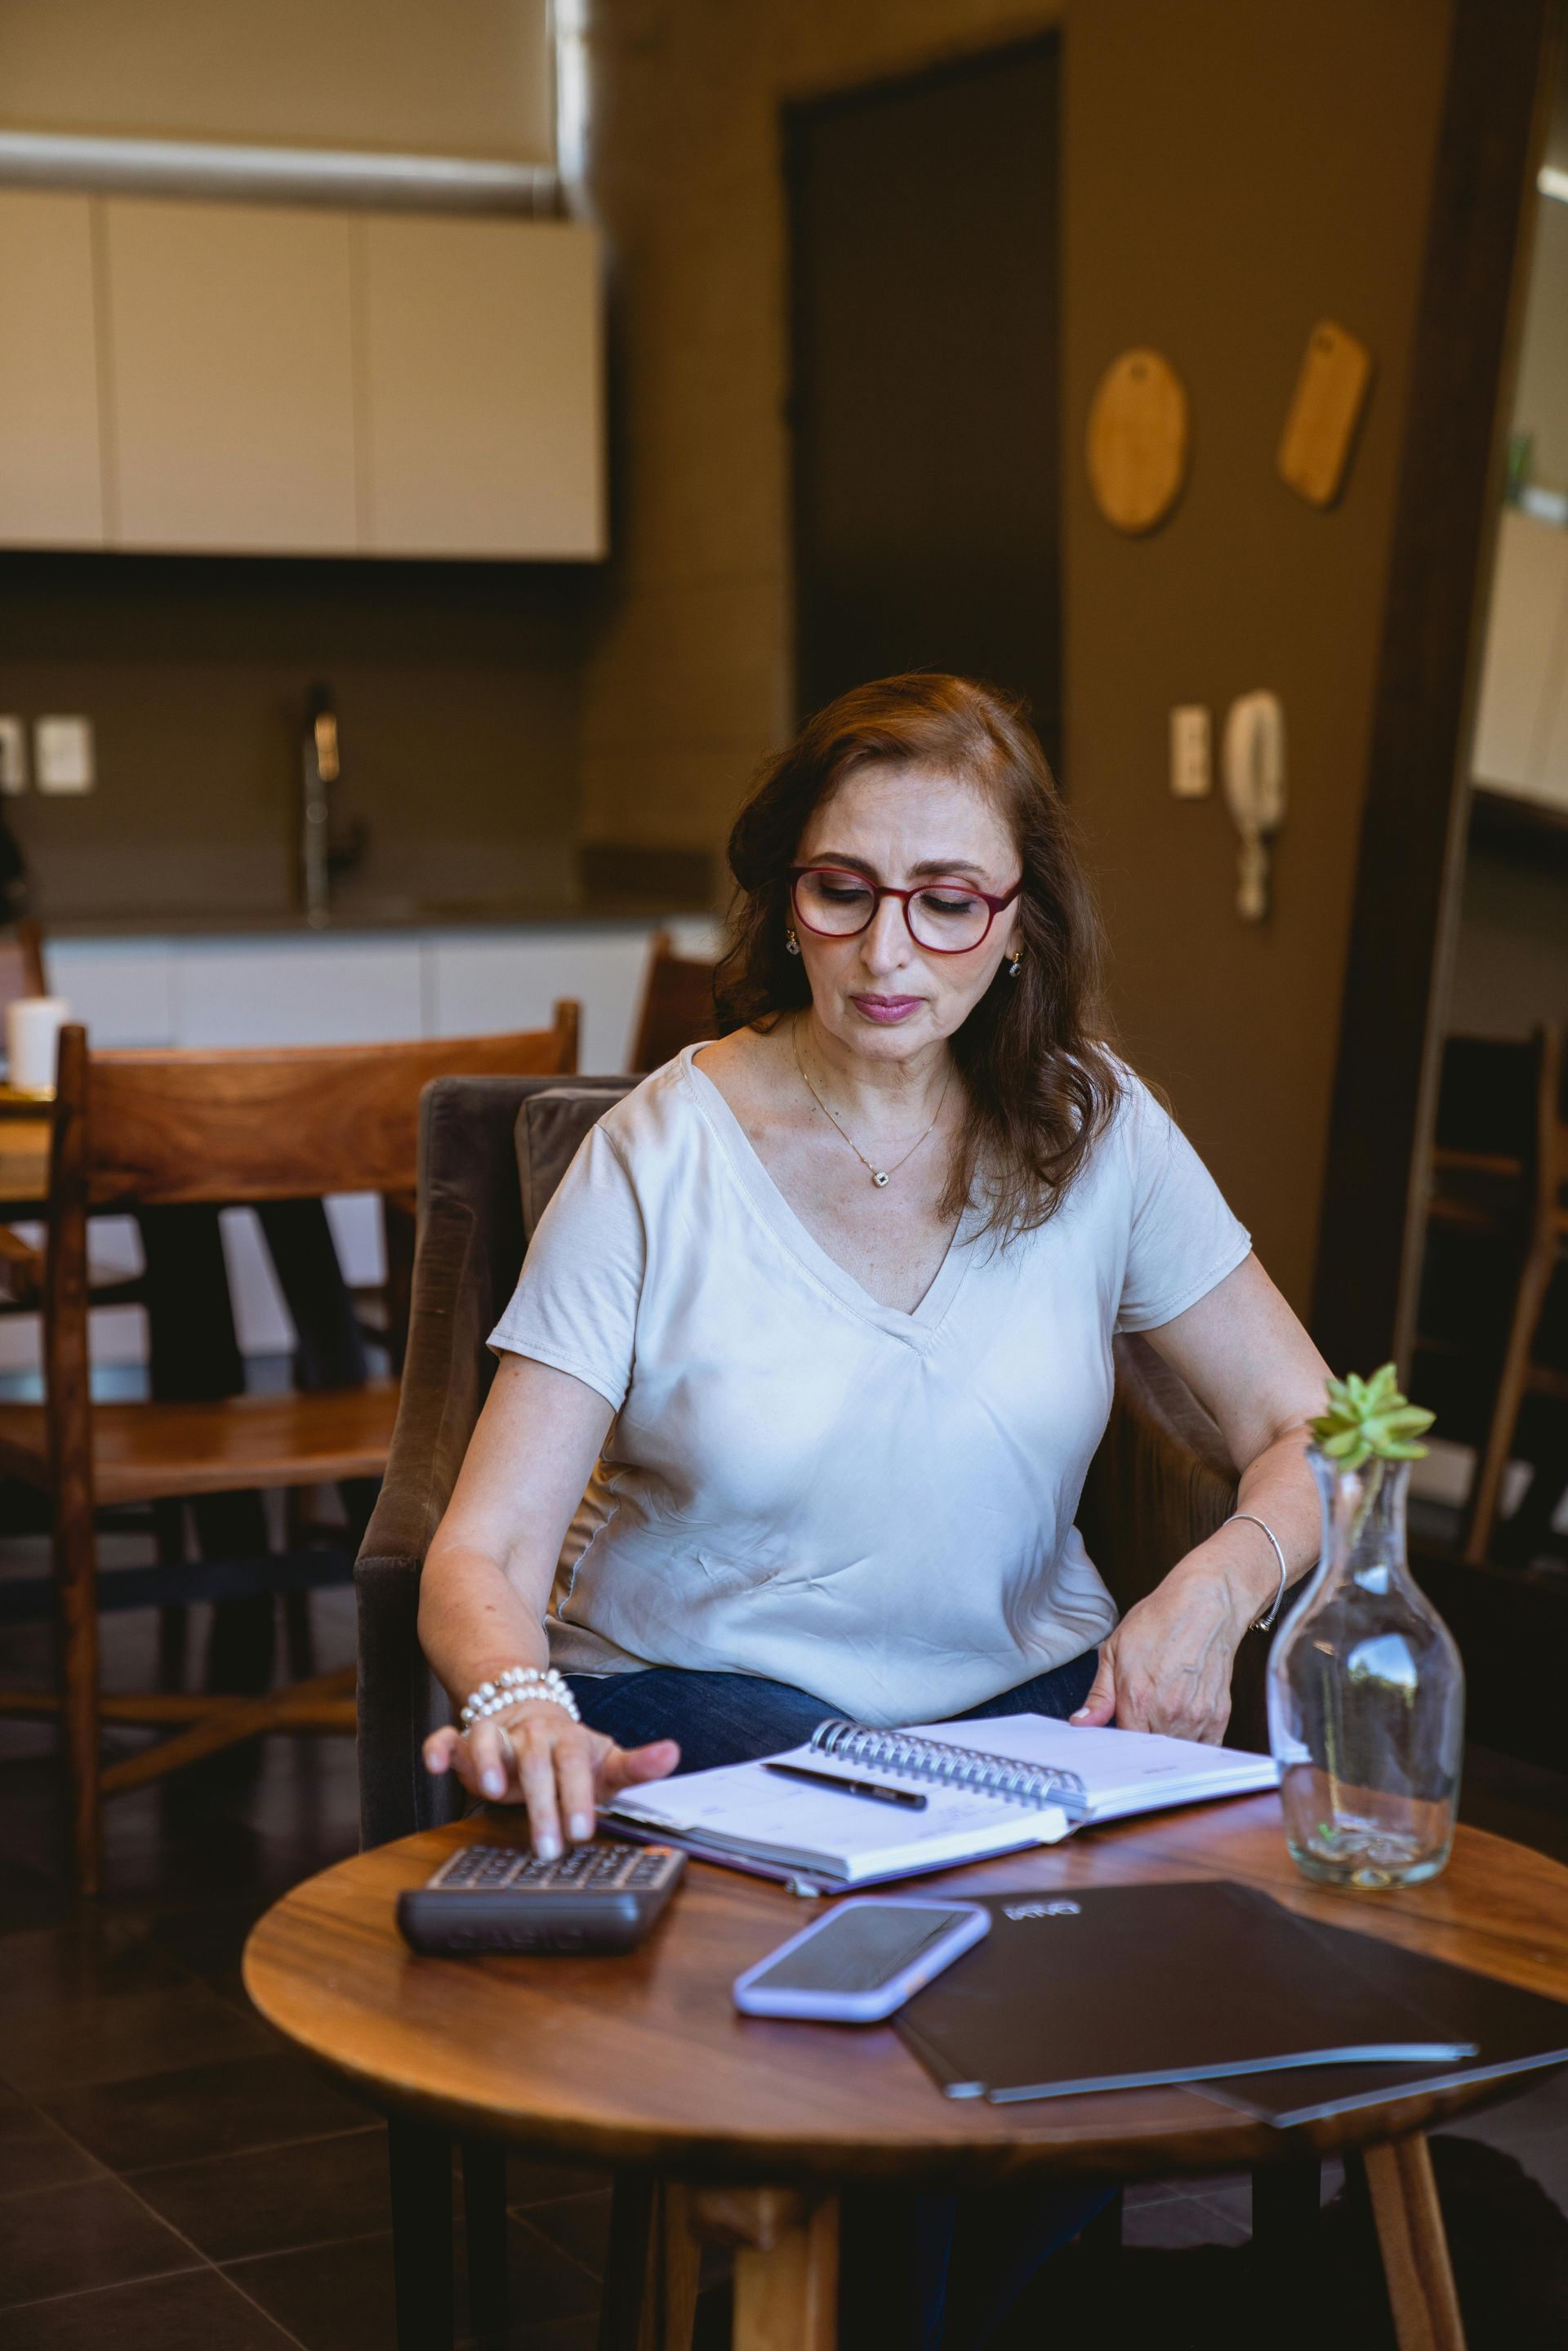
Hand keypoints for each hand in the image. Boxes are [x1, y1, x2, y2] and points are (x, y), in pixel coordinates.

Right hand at [423, 1704, 678, 1858]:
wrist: (532, 1712)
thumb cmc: (572, 1752)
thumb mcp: (605, 1761)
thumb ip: (638, 1765)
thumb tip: (673, 1753)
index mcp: (566, 1738)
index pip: (573, 1764)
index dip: (577, 1796)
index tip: (583, 1832)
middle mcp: (530, 1733)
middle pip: (535, 1762)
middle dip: (541, 1805)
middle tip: (547, 1848)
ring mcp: (497, 1733)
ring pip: (488, 1739)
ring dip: (487, 1762)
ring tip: (491, 1791)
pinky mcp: (465, 1740)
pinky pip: (447, 1738)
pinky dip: (438, 1748)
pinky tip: (435, 1765)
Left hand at [1069, 1557, 1252, 1742]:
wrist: (1205, 1605)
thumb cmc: (1160, 1621)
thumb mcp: (1114, 1651)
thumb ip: (1099, 1695)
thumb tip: (1082, 1723)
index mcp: (1138, 1699)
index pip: (1122, 1748)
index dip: (1116, 1746)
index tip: (1114, 1738)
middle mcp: (1168, 1713)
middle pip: (1150, 1756)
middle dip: (1140, 1747)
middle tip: (1138, 1725)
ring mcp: (1196, 1717)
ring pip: (1176, 1754)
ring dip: (1166, 1745)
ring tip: (1160, 1718)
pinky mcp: (1219, 1716)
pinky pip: (1203, 1748)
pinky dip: (1191, 1744)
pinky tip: (1182, 1725)